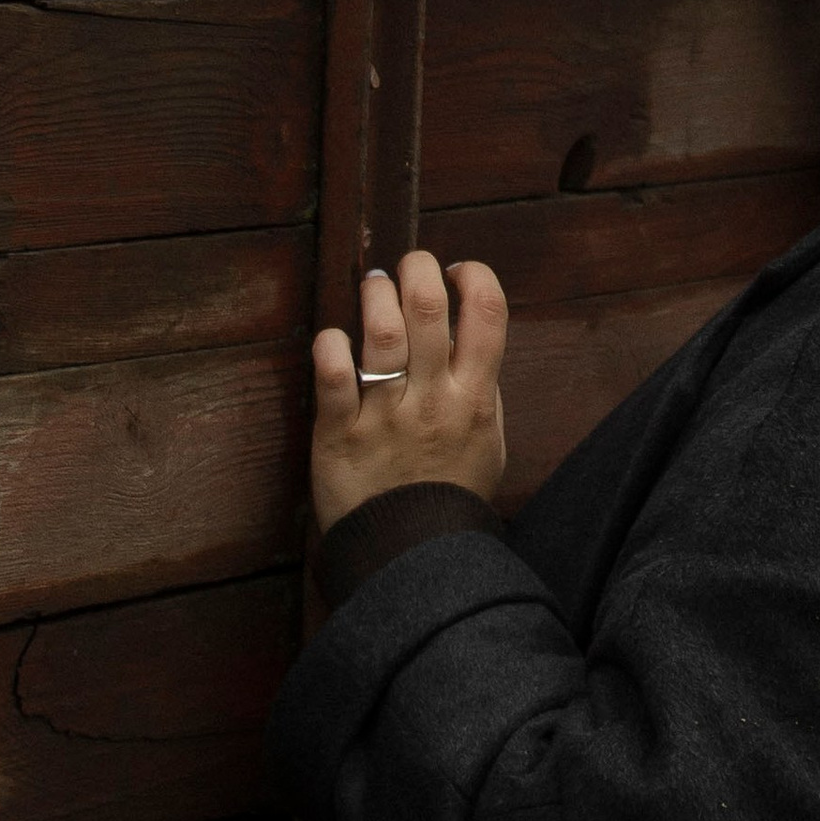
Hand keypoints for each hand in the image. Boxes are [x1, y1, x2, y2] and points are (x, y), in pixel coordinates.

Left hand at [310, 251, 507, 532]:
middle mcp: (432, 400)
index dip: (474, 277)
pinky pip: (332, 378)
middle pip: (429, 311)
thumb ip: (483, 392)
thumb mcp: (488, 442)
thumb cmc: (449, 495)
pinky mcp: (339, 435)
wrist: (409, 555)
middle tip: (407, 265)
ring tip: (373, 286)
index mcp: (474, 398)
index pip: (489, 315)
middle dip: (417, 270)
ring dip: (376, 297)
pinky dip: (330, 347)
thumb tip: (471, 340)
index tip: (457, 272)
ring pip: (382, 336)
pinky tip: (334, 338)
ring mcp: (385, 416)